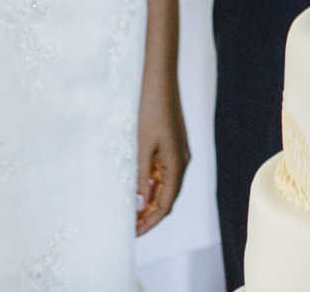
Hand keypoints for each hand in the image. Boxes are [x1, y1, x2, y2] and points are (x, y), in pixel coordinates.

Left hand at [135, 70, 189, 235]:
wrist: (159, 77)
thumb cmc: (150, 107)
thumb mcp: (141, 144)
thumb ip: (141, 175)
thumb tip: (139, 204)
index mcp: (177, 164)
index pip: (165, 204)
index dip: (149, 221)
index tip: (133, 232)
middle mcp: (181, 161)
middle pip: (167, 198)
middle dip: (149, 214)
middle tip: (129, 225)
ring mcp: (176, 152)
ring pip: (164, 185)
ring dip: (149, 200)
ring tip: (129, 210)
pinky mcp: (170, 144)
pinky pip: (161, 171)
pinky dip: (149, 183)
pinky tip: (135, 186)